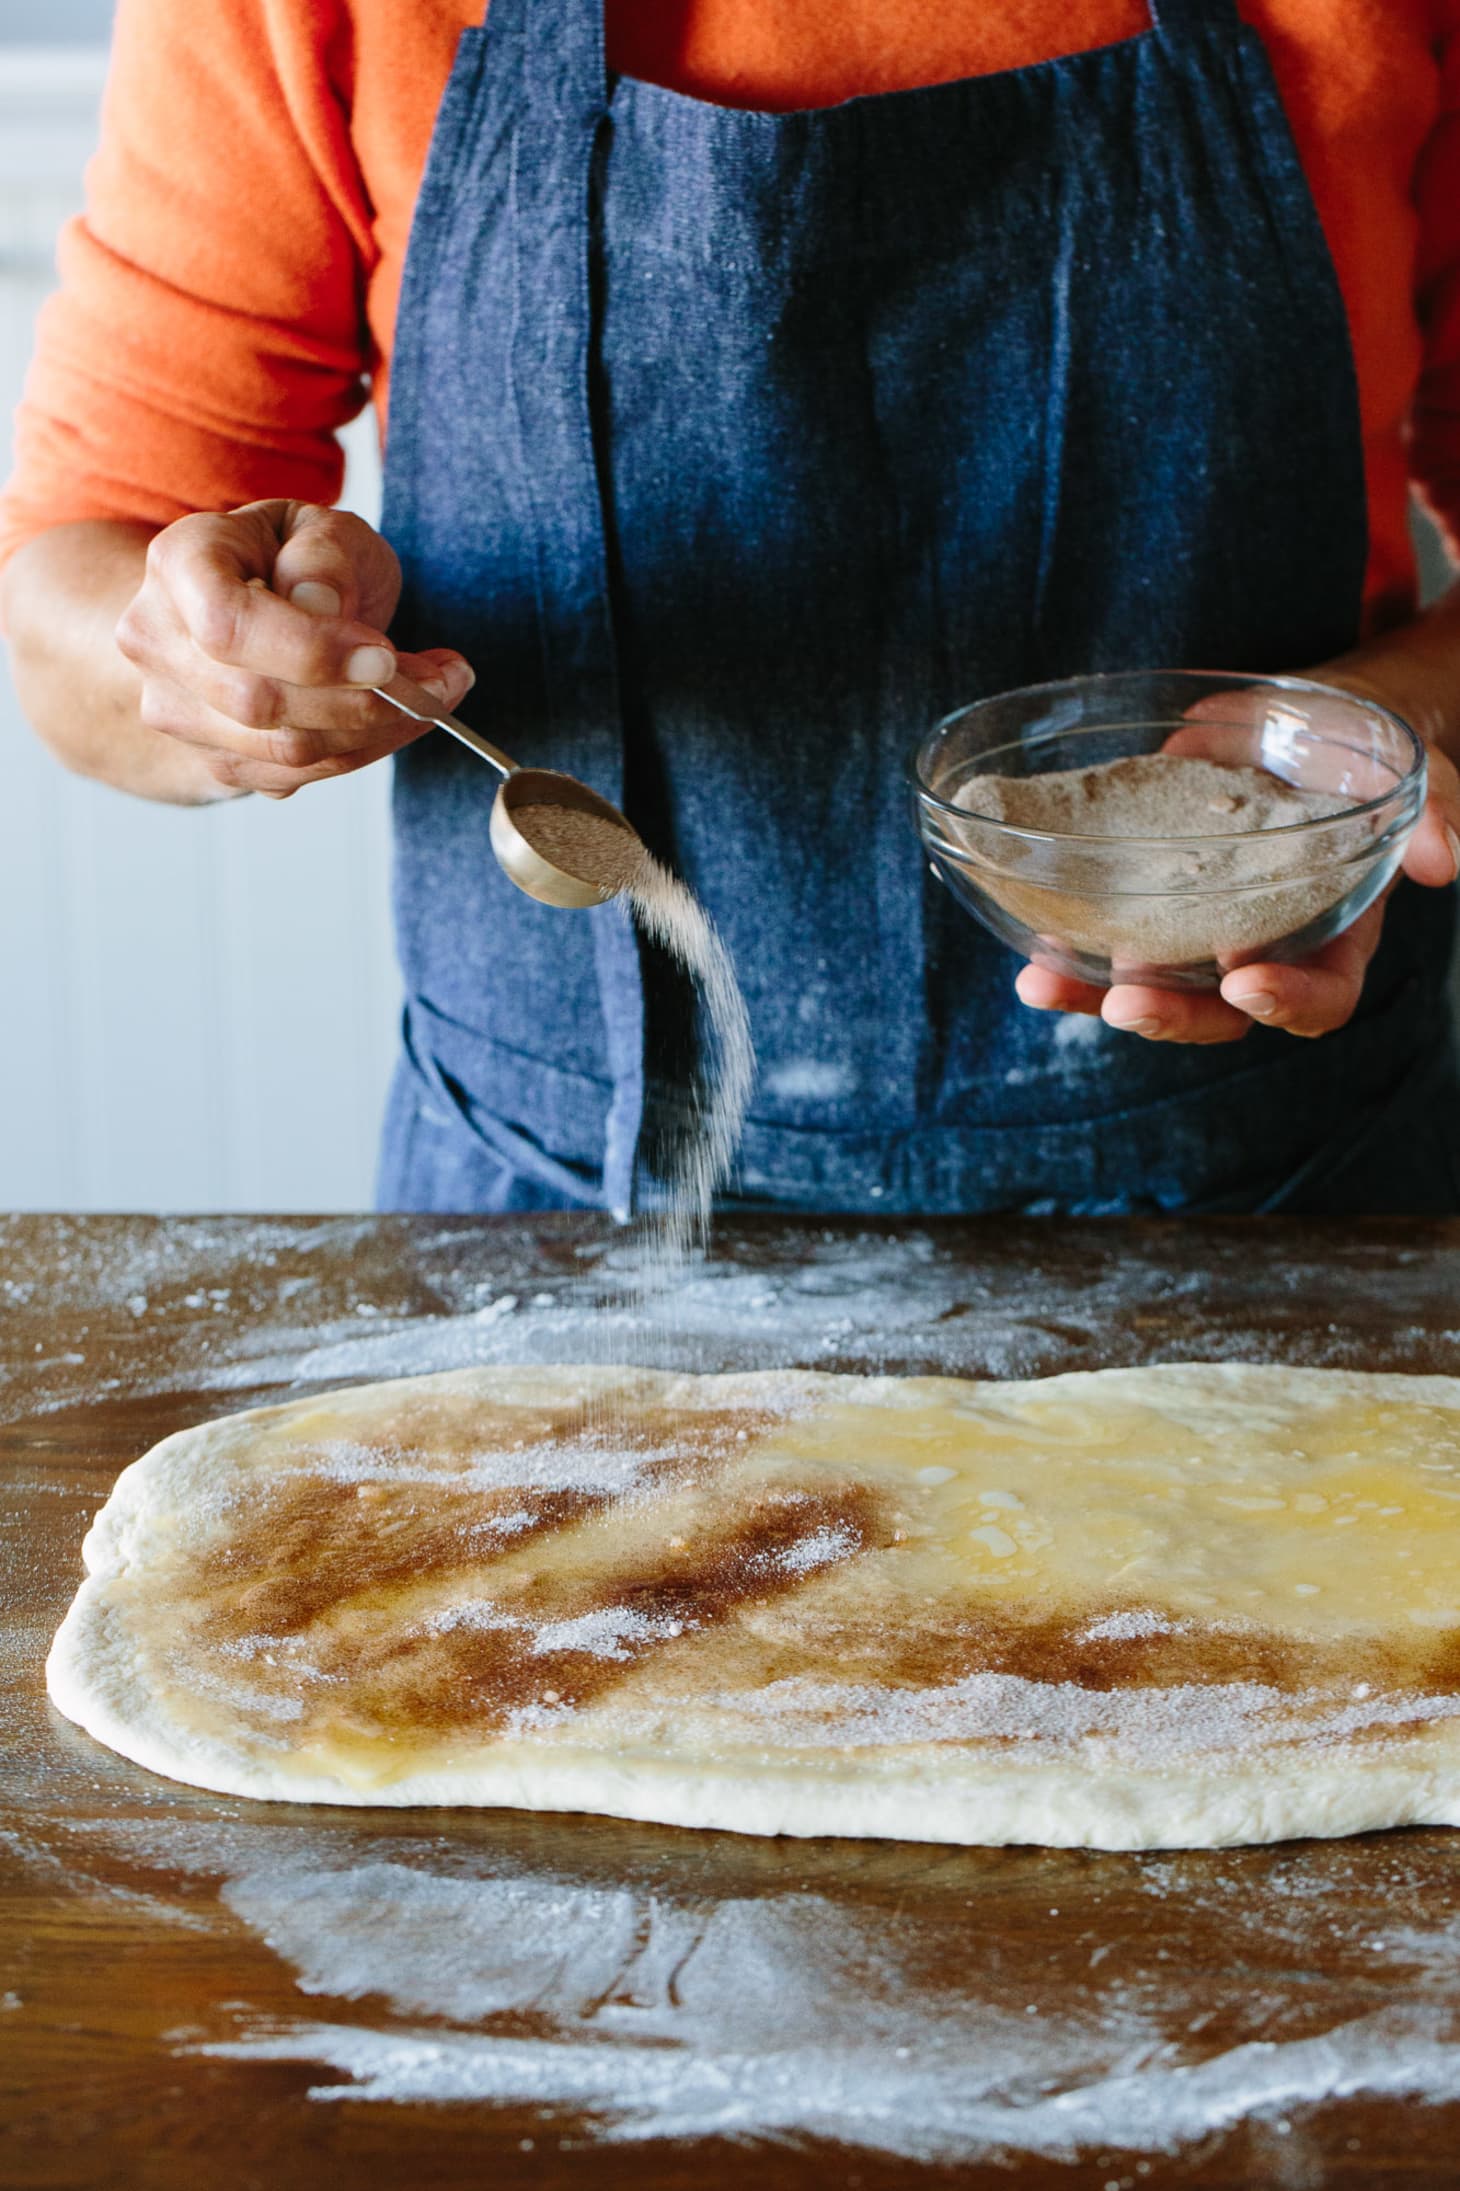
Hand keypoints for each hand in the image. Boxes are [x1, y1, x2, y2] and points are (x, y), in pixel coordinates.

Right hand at [114, 499, 474, 798]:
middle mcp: (158, 640)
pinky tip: (402, 716)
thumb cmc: (297, 557)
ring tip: (435, 692)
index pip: (228, 626)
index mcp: (178, 563)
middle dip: (366, 700)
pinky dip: (365, 751)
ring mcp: (177, 708)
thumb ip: (323, 557)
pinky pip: (298, 775)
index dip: (310, 651)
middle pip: (257, 701)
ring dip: (379, 731)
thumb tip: (320, 607)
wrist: (259, 602)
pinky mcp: (215, 757)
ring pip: (284, 749)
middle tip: (443, 678)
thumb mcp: (321, 528)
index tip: (387, 657)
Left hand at [1016, 632, 1459, 1043]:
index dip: (1287, 1002)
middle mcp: (1262, 949)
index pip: (1322, 998)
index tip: (1243, 979)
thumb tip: (1445, 860)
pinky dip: (1066, 953)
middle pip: (1221, 1012)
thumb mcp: (1406, 770)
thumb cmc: (1360, 749)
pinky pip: (1104, 944)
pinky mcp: (1148, 904)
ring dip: (1096, 994)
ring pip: (1151, 989)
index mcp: (1334, 936)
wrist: (1293, 722)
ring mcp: (1197, 933)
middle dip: (1172, 1014)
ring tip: (1045, 980)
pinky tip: (1030, 952)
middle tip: (1126, 999)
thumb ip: (1437, 813)